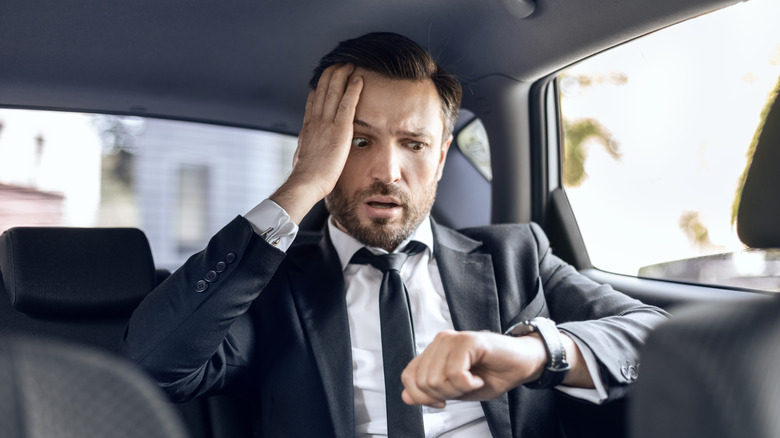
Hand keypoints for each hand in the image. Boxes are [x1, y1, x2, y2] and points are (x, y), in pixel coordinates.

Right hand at [270, 63, 362, 222]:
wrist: (306, 182)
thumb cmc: (306, 177)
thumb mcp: (303, 156)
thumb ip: (307, 147)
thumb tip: (307, 147)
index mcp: (308, 128)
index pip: (313, 102)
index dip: (319, 88)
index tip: (322, 79)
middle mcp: (316, 121)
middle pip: (323, 91)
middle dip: (330, 75)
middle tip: (337, 63)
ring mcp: (327, 124)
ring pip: (334, 92)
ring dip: (342, 75)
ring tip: (348, 64)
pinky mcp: (340, 130)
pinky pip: (347, 105)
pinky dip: (353, 90)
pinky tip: (358, 79)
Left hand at [400, 330, 546, 407]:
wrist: (521, 364)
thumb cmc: (492, 374)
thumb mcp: (455, 390)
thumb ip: (430, 392)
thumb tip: (406, 396)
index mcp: (434, 352)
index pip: (408, 376)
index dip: (422, 396)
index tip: (441, 401)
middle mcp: (440, 341)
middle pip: (423, 381)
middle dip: (445, 394)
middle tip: (464, 388)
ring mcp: (453, 339)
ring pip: (437, 377)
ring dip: (458, 389)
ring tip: (472, 381)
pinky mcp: (468, 340)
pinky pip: (455, 372)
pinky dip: (468, 383)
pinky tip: (478, 378)